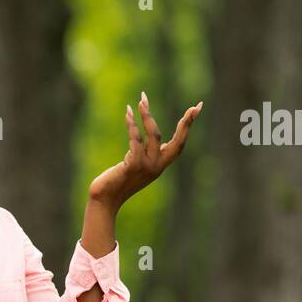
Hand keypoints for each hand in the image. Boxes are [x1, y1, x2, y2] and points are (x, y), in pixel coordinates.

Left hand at [88, 92, 201, 209]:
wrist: (104, 200)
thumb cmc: (116, 181)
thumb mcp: (134, 165)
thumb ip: (142, 152)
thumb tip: (143, 134)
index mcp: (160, 165)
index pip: (179, 144)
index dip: (188, 126)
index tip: (197, 107)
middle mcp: (157, 166)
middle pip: (178, 142)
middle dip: (186, 123)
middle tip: (192, 106)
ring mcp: (147, 167)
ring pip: (154, 136)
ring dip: (147, 116)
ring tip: (141, 100)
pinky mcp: (133, 166)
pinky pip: (136, 141)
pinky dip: (132, 125)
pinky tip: (128, 114)